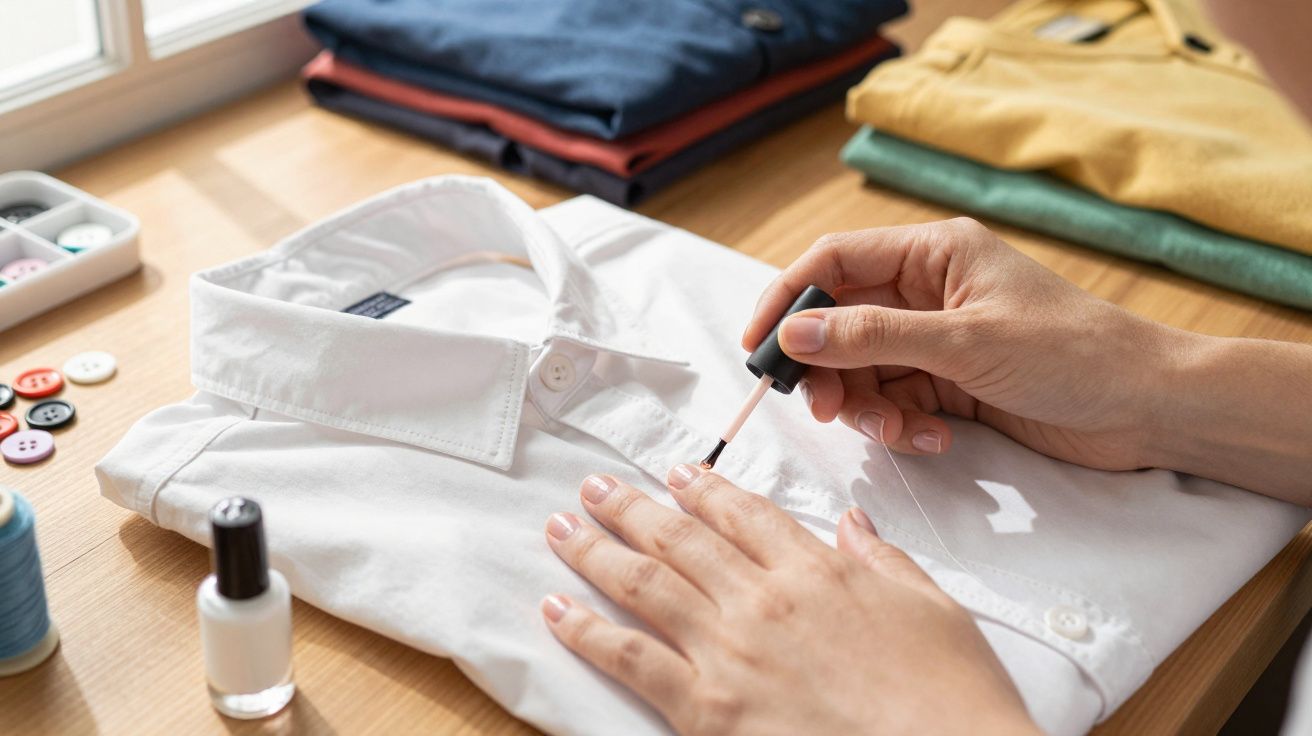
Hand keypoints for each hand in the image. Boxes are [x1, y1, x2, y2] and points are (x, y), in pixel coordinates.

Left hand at [541, 466, 1038, 735]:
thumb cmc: (950, 700)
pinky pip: (631, 658)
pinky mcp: (707, 710)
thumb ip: (884, 561)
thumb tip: (852, 525)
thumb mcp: (934, 611)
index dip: (704, 487)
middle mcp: (764, 600)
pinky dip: (586, 630)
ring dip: (595, 550)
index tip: (676, 472)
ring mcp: (730, 652)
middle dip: (631, 507)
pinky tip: (555, 609)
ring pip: (644, 584)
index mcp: (818, 571)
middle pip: (681, 538)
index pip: (745, 514)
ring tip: (562, 527)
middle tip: (596, 487)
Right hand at [742, 218, 1186, 470]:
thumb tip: (796, 332)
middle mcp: (928, 291)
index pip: (834, 262)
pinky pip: (896, 401)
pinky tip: (934, 436)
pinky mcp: (950, 384)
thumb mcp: (964, 341)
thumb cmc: (1071, 353)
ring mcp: (937, 340)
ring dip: (866, 406)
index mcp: (932, 254)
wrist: (1146, 409)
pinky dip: (903, 424)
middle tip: (823, 409)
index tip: (758, 345)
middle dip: (828, 368)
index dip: (788, 297)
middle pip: (841, 322)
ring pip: (863, 369)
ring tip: (896, 431)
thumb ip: (874, 337)